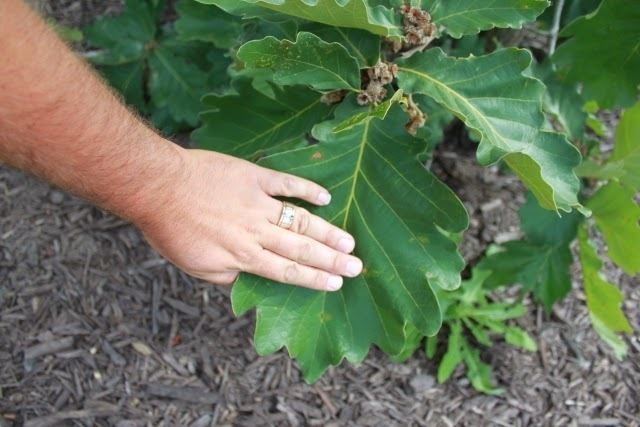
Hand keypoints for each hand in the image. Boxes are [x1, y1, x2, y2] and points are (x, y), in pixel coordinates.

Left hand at [137, 148, 362, 290]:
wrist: (158, 187)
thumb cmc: (171, 229)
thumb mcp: (194, 265)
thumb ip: (225, 276)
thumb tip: (247, 280)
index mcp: (243, 255)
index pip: (288, 271)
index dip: (315, 279)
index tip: (337, 285)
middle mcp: (257, 231)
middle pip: (302, 248)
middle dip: (332, 260)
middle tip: (357, 266)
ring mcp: (258, 203)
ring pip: (300, 219)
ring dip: (327, 231)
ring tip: (350, 241)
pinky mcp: (254, 177)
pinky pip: (286, 183)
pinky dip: (307, 189)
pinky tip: (326, 197)